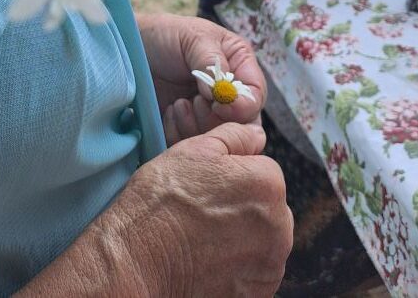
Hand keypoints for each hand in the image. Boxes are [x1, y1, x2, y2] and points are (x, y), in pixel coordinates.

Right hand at [103, 122, 291, 296]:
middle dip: (244, 207)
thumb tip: (257, 135)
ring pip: (263, 241)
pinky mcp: (257, 294)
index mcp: (268, 186)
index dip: (234, 175)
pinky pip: (254, 273)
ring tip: (204, 238)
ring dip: (243, 239)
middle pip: (267, 208)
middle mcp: (279, 228)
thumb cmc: (163, 202)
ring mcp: (270, 267)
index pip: (263, 171)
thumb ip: (235, 137)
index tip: (209, 187)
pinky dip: (237, 268)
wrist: (138, 261)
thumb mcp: (194, 150)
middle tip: (204, 213)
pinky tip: (208, 262)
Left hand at [137, 13, 264, 144]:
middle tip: (194, 102)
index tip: (218, 103)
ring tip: (178, 104)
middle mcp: (229, 94)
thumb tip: (223, 92)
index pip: (255, 96)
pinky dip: (180, 135)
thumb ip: (212, 61)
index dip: (242, 105)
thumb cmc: (164, 36)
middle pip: (243, 126)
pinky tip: (168, 114)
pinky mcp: (187, 131)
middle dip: (217, 120)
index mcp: (238, 66)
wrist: (127, 51)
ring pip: (219, 141)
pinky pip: (193, 148)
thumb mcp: (193, 37)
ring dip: (197, 127)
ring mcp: (208, 115)